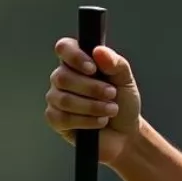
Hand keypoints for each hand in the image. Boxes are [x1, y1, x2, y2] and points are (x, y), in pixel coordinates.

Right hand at [44, 38, 141, 166]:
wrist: (126, 132)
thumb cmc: (123, 102)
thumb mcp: (126, 80)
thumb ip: (116, 63)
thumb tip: (98, 51)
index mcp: (77, 62)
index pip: (64, 48)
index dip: (75, 57)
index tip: (93, 69)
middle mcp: (62, 78)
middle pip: (63, 77)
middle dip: (92, 88)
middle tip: (112, 95)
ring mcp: (56, 98)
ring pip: (64, 99)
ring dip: (93, 106)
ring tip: (111, 110)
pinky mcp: (55, 120)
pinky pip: (63, 118)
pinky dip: (86, 121)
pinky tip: (100, 122)